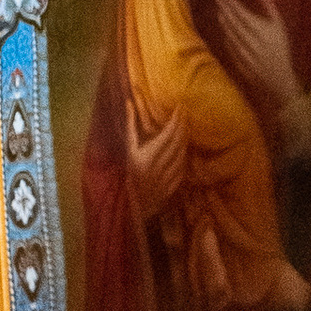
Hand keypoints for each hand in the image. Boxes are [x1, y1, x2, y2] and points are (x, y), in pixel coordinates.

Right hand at [123, 104, 189, 223]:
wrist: (130, 206)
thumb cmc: (125, 174)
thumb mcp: (126, 151)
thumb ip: (130, 127)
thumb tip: (129, 104)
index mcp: (144, 157)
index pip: (166, 134)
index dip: (176, 120)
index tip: (181, 107)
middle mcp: (156, 168)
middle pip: (176, 143)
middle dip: (183, 126)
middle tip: (186, 113)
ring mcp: (165, 179)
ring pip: (181, 155)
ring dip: (185, 140)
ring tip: (186, 128)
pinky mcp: (170, 188)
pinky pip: (182, 169)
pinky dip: (184, 157)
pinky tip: (184, 149)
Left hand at [215, 0, 300, 123]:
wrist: (279, 77)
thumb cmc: (280, 47)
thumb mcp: (279, 25)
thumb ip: (269, 6)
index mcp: (264, 31)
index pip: (243, 13)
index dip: (232, 3)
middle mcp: (253, 41)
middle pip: (235, 22)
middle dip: (226, 9)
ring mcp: (245, 52)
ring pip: (231, 33)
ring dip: (224, 21)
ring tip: (220, 10)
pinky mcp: (240, 60)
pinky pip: (230, 45)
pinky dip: (226, 35)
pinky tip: (224, 27)